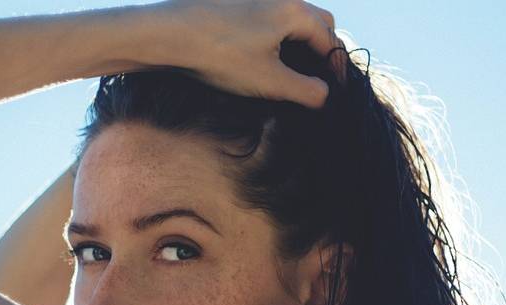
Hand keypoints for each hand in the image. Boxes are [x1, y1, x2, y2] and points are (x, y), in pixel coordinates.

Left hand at [151, 0, 344, 108]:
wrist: (168, 34)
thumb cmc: (220, 56)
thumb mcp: (269, 81)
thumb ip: (305, 90)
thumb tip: (325, 94)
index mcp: (294, 12)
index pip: (331, 39)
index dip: (337, 68)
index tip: (335, 90)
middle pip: (317, 22)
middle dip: (323, 50)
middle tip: (319, 78)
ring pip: (293, 19)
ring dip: (300, 43)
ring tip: (293, 72)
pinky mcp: (238, 3)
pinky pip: (271, 17)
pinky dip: (279, 37)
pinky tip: (265, 58)